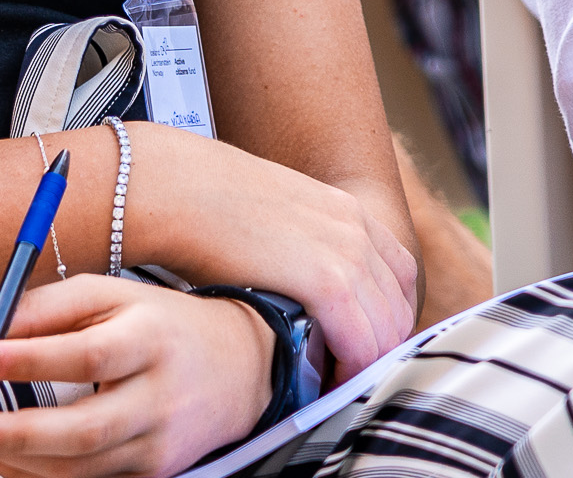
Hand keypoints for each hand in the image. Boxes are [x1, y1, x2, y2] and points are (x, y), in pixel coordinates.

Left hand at [0, 276, 271, 477]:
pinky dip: (38, 475)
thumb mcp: (104, 296)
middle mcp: (158, 399)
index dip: (26, 358)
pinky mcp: (153, 474)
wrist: (238, 367)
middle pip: (83, 430)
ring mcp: (158, 446)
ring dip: (15, 458)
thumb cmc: (158, 324)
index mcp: (148, 340)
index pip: (85, 355)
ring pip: (80, 468)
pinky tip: (4, 456)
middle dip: (15, 433)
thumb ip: (33, 307)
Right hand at [121, 122, 420, 374]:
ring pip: (386, 331)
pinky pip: (362, 344)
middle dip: (379, 348)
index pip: (398, 276)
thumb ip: (298, 244)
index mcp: (345, 209)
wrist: (174, 187)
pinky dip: (351, 371)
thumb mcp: (272, 213)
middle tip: (346, 375)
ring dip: (365, 365)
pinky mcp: (326, 281)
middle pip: (398, 307)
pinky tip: (327, 384)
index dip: (385, 317)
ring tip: (332, 385)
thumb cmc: (202, 200)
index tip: (361, 344)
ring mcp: (347, 252)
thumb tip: (293, 284)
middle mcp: (356, 228)